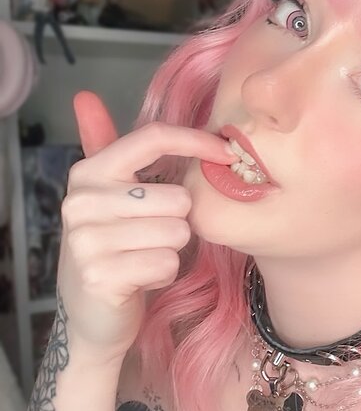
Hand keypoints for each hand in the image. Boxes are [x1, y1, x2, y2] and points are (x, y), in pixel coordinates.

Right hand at [56, 91, 233, 362]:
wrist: (92, 315)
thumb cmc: (113, 247)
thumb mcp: (107, 196)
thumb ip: (105, 147)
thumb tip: (85, 95)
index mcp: (89, 173)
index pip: (152, 139)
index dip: (197, 142)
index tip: (228, 153)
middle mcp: (81, 202)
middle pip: (177, 196)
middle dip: (180, 220)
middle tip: (154, 236)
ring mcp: (87, 240)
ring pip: (177, 231)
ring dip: (173, 249)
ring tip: (146, 256)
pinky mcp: (101, 276)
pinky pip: (167, 263)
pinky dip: (164, 273)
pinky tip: (143, 277)